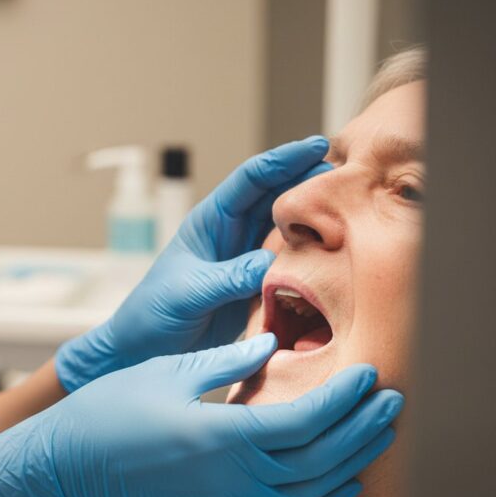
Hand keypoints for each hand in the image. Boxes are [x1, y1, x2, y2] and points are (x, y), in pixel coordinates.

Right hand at [0, 334, 402, 496]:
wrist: (73, 462)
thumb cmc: (112, 409)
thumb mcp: (170, 372)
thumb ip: (227, 360)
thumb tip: (271, 343)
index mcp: (222, 432)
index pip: (303, 419)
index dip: (342, 398)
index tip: (368, 373)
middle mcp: (232, 473)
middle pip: (317, 459)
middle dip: (361, 430)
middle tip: (392, 401)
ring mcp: (226, 496)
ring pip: (308, 490)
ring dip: (351, 464)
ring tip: (377, 436)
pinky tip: (339, 482)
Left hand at [55, 136, 331, 391]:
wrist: (145, 349)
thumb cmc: (153, 313)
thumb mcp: (188, 292)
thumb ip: (227, 277)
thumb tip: (269, 263)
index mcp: (210, 221)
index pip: (250, 179)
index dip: (283, 160)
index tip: (316, 146)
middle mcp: (232, 234)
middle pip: (276, 196)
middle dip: (309, 182)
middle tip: (347, 179)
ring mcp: (246, 259)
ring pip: (287, 228)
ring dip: (314, 219)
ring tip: (350, 213)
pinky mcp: (256, 286)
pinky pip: (289, 263)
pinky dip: (312, 256)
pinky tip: (335, 254)